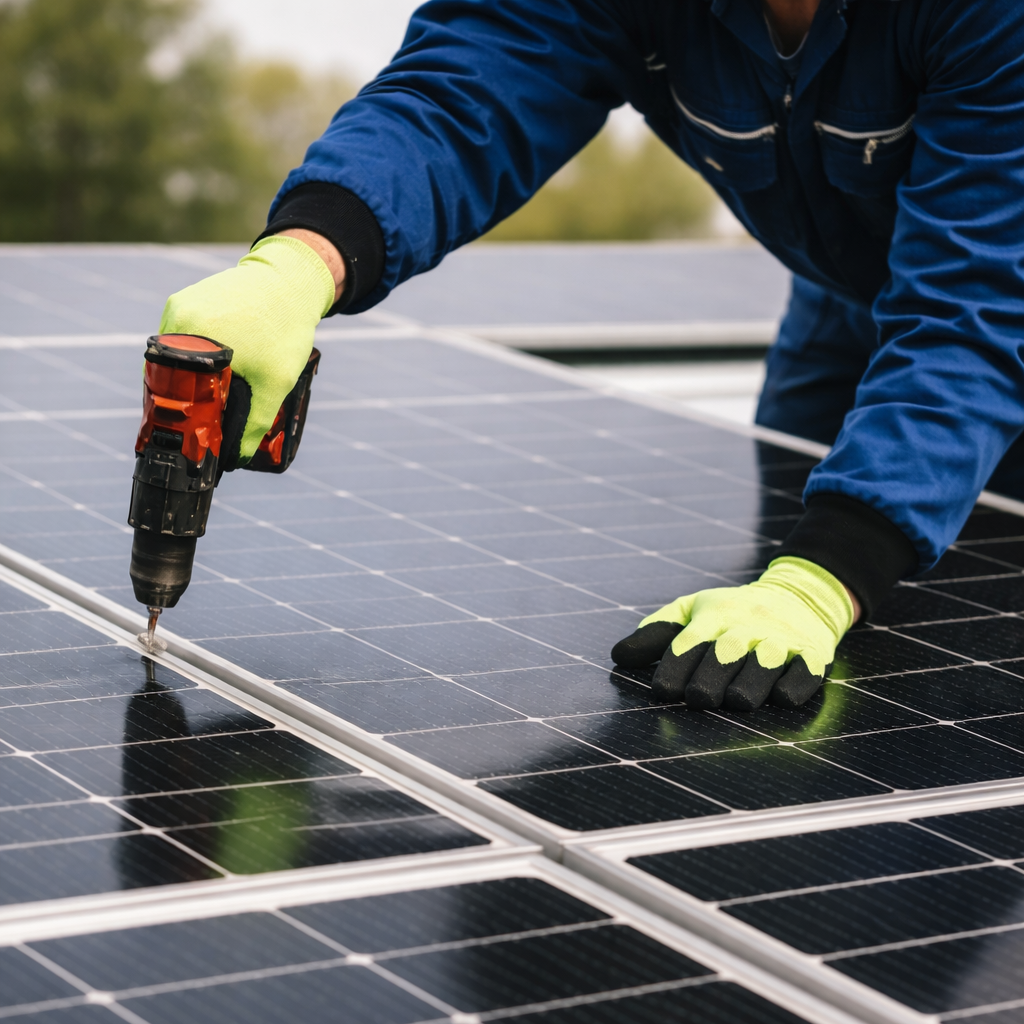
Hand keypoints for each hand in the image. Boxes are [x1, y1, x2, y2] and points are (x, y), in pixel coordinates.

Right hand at [159, 233, 338, 463]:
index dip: (180, 418)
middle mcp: (176, 320)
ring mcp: (178, 308)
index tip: (190, 436)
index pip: (170, 393)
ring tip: (215, 392)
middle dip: (187, 401)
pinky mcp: (185, 300)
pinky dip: (195, 356)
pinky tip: (216, 366)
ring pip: (174, 358)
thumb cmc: (284, 329)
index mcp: (190, 338)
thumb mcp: (275, 382)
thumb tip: (236, 458)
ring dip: (191, 378)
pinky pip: (182, 339)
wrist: (291, 280)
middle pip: (169, 376)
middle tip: (207, 418)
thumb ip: (254, 423)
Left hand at [610, 557, 854, 710]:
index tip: (662, 692)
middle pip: (727, 652)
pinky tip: (782, 697)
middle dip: (711, 676)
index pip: (689, 641)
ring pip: (767, 661)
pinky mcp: (812, 654)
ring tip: (737, 701)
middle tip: (698, 699)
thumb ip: (656, 632)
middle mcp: (748, 626)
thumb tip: (618, 656)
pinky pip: (806, 670)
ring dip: (752, 682)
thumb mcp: (692, 611)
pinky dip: (796, 684)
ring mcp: (782, 640)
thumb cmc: (732, 612)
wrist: (799, 595)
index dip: (674, 666)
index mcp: (715, 616)